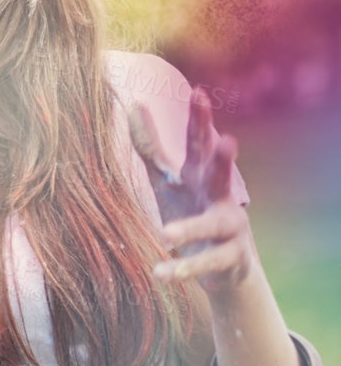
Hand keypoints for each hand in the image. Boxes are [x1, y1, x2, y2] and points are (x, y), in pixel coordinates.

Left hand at [128, 88, 254, 296]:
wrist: (223, 264)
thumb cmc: (190, 209)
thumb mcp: (167, 179)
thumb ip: (151, 147)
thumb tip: (135, 104)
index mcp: (201, 175)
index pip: (201, 143)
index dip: (200, 119)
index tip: (199, 93)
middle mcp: (221, 196)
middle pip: (222, 175)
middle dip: (224, 158)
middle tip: (228, 141)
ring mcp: (230, 227)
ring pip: (213, 224)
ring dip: (190, 228)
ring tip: (165, 233)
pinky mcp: (230, 258)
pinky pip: (206, 263)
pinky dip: (183, 268)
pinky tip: (161, 272)